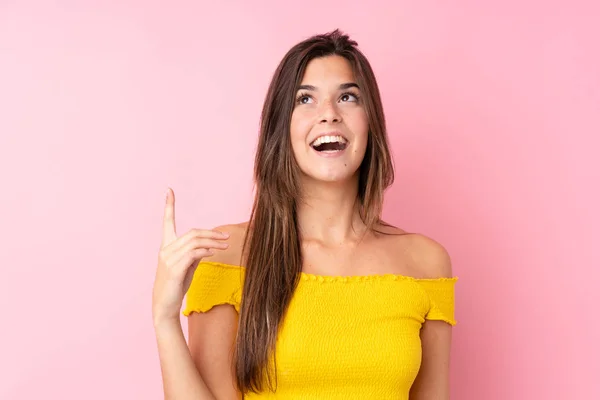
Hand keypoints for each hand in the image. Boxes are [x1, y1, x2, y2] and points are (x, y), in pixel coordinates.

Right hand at [152, 188, 228, 325]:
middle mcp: (166, 249)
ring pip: (195, 242)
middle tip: (227, 236)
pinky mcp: (175, 269)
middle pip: (193, 233)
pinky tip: (214, 252)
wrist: (164, 306)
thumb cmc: (176, 286)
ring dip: (214, 242)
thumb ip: (194, 253)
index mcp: (166, 246)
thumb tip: (208, 246)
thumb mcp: (187, 267)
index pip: (167, 222)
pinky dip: (206, 250)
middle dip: (212, 233)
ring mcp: (169, 259)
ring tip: (226, 245)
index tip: (169, 190)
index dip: (169, 205)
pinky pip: (193, 253)